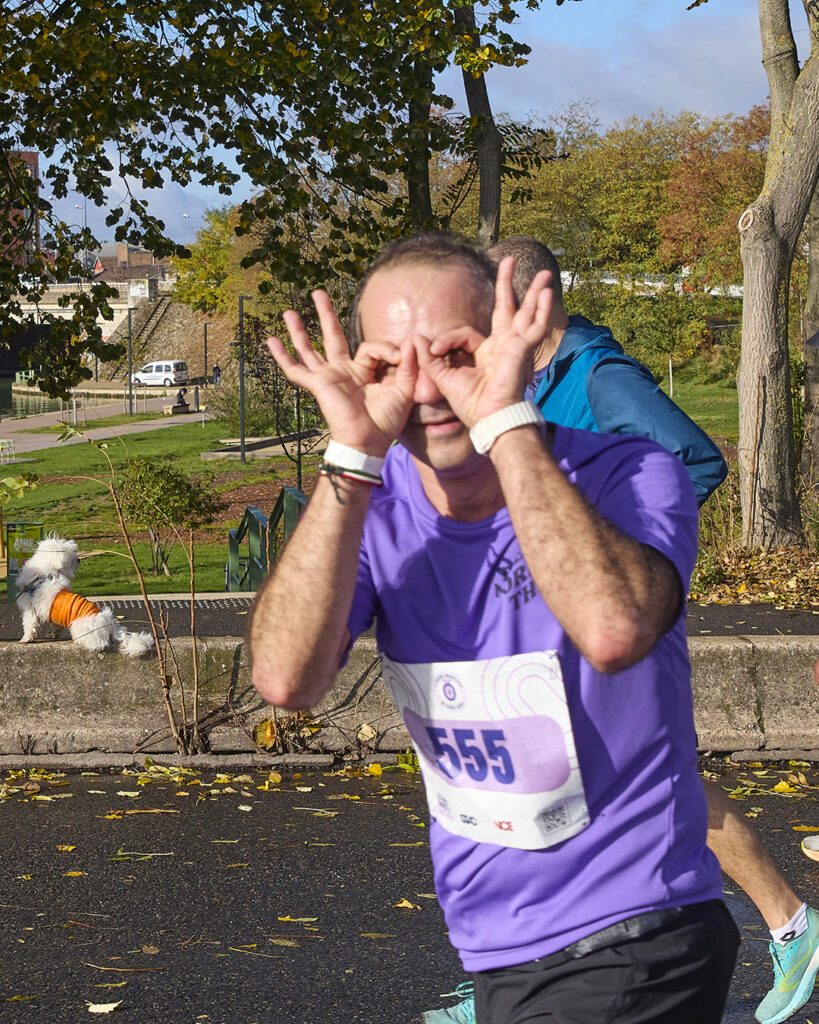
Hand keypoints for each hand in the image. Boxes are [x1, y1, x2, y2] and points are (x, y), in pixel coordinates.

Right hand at [265, 290, 416, 455]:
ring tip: (289, 311)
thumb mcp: (404, 389)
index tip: (398, 357)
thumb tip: (409, 341)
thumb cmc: (386, 421)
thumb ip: (407, 365)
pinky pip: (295, 370)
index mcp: (364, 372)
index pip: (372, 347)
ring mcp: (328, 377)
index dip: (386, 348)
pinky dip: (282, 357)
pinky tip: (270, 341)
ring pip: (310, 349)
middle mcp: (343, 371)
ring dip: (299, 330)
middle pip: (332, 336)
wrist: (369, 442)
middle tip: (318, 293)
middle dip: (325, 314)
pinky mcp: (318, 385)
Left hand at [414, 256, 552, 427]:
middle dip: (507, 284)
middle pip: (507, 308)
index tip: (433, 351)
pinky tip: (547, 294)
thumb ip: (430, 358)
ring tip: (545, 273)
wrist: (489, 417)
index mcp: (486, 354)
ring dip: (534, 292)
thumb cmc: (470, 404)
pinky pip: (535, 326)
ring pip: (526, 312)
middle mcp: (503, 346)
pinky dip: (542, 310)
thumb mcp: (443, 377)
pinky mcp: (523, 348)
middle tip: (509, 260)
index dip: (446, 339)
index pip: (465, 333)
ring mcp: (515, 346)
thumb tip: (416, 336)